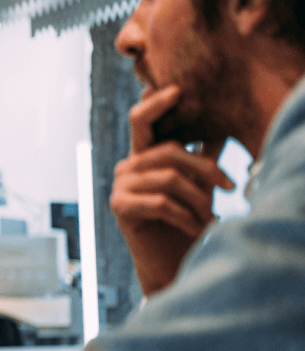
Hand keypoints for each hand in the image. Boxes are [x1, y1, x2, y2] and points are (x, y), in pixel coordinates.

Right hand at [110, 85, 234, 295]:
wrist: (169, 260)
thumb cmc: (185, 221)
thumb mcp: (198, 186)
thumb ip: (202, 159)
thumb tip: (220, 133)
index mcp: (143, 156)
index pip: (142, 121)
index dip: (155, 103)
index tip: (178, 90)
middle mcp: (127, 166)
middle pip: (168, 151)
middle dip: (205, 168)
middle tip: (230, 187)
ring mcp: (120, 185)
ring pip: (168, 178)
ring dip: (198, 200)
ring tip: (212, 217)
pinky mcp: (120, 207)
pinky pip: (159, 202)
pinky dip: (184, 216)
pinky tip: (194, 227)